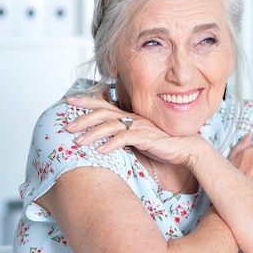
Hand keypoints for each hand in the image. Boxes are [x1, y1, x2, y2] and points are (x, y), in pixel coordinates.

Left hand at [64, 96, 198, 165]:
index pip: (105, 105)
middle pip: (103, 113)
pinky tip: (99, 152)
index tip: (70, 101)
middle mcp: (133, 118)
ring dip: (92, 134)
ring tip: (77, 142)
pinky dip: (110, 145)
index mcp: (130, 116)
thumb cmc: (163, 145)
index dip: (87, 101)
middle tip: (67, 126)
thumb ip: (123, 136)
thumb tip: (106, 141)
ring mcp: (139, 127)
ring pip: (110, 126)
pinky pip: (124, 139)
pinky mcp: (145, 138)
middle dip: (83, 118)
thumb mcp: (139, 139)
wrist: (185, 148)